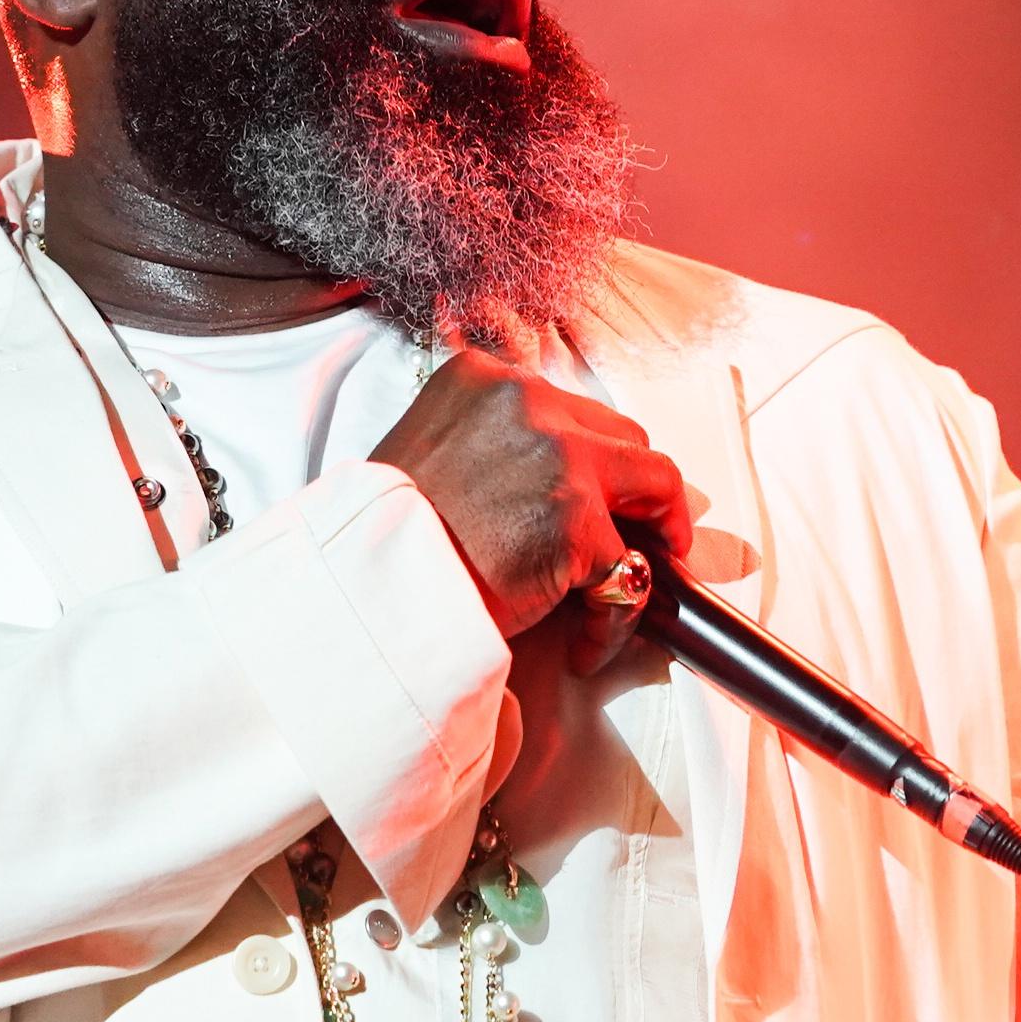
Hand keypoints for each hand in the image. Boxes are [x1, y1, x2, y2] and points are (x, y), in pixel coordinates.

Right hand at [369, 352, 692, 668]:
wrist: (364, 588)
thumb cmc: (385, 535)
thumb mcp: (425, 448)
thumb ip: (486, 441)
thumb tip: (544, 478)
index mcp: (483, 378)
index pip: (569, 406)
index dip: (592, 457)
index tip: (596, 492)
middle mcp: (527, 402)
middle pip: (624, 437)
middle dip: (631, 491)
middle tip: (628, 538)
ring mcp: (560, 458)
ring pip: (656, 487)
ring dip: (645, 542)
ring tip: (622, 587)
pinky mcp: (578, 523)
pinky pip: (631, 572)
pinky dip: (613, 616)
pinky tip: (583, 644)